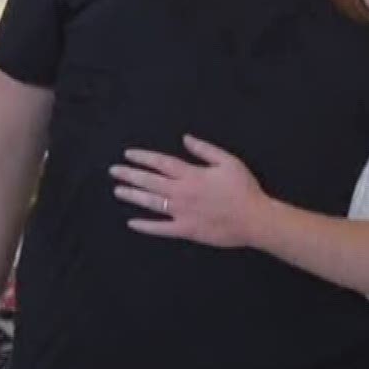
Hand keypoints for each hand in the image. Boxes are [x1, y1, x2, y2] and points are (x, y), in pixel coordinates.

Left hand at [110, 135, 264, 247]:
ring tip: (118, 190)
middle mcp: (181, 192)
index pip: (161, 162)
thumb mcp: (228, 161)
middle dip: (130, 175)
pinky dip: (145, 226)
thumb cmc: (243, 189)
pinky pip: (161, 229)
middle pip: (150, 181)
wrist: (254, 219)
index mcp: (191, 174)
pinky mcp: (185, 230)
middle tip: (114, 171)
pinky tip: (132, 223)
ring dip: (133, 196)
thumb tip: (185, 138)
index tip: (128, 154)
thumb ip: (205, 149)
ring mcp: (181, 212)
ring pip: (151, 203)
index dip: (143, 157)